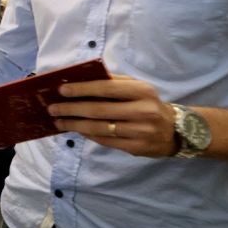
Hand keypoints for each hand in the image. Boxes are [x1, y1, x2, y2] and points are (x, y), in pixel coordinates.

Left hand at [47, 75, 177, 157]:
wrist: (174, 130)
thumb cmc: (148, 103)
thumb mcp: (137, 87)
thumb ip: (113, 82)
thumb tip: (80, 80)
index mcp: (142, 91)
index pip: (106, 88)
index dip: (82, 89)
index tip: (61, 90)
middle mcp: (142, 111)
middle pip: (99, 110)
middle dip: (72, 109)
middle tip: (53, 108)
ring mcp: (140, 131)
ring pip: (100, 128)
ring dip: (75, 125)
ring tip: (59, 121)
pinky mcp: (136, 148)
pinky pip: (106, 141)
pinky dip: (88, 135)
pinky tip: (76, 130)